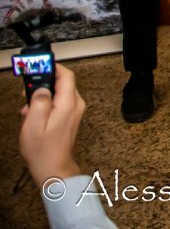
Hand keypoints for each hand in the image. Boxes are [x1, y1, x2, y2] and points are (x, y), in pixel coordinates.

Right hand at [19, 64, 84, 185]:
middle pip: (62, 83)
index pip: (66, 75)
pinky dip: (46, 104)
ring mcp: (74, 111)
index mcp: (68, 103)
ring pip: (59, 93)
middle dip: (43, 84)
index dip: (53, 68)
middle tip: (27, 93)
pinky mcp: (70, 117)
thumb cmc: (43, 149)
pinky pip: (59, 103)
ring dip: (43, 96)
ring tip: (28, 108)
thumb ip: (39, 102)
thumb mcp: (34, 124)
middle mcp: (76, 105)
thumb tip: (42, 88)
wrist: (53, 167)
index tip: (39, 67)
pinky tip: (33, 115)